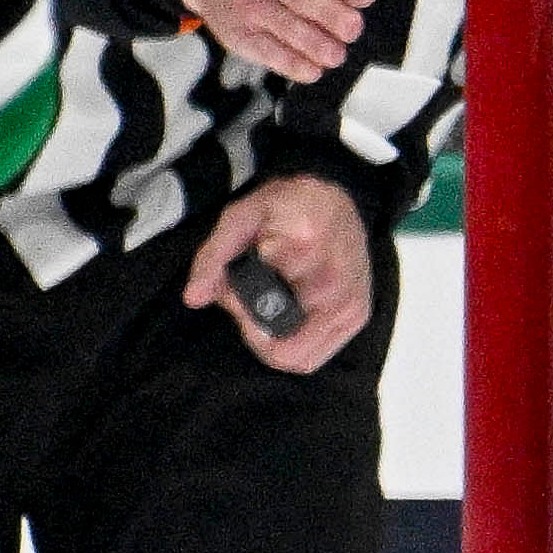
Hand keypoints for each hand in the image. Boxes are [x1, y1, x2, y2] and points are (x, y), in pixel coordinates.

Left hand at [186, 173, 372, 373]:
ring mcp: (352, 305)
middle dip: (256, 328)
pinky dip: (294, 342)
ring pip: (300, 359)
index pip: (264, 316)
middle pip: (282, 348)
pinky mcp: (358, 315)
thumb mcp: (239, 218)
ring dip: (274, 339)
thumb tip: (194, 298)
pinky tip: (287, 312)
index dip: (240, 311)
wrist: (335, 194)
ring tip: (268, 303)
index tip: (232, 290)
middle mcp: (337, 285)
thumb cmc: (288, 204)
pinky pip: (317, 355)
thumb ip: (213, 257)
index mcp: (307, 252)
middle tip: (248, 296)